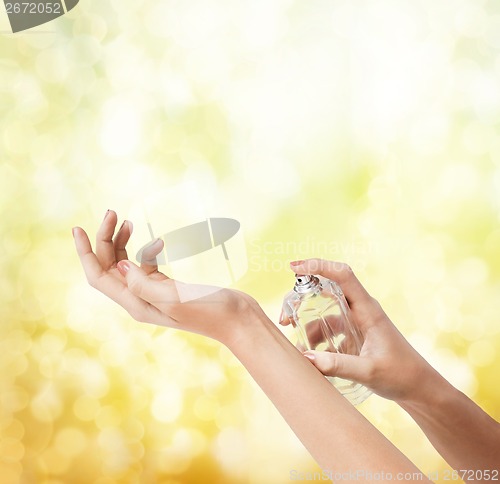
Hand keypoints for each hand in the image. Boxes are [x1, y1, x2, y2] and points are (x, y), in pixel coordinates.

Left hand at [72, 210, 262, 346]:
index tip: (77, 228)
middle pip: (110, 266)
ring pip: (126, 264)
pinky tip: (159, 242)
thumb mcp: (175, 298)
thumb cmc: (211, 310)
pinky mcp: (167, 286)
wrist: (237, 319)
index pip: (99, 276)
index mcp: (137, 304)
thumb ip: (143, 284)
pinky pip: (146, 265)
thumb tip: (120, 264)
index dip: (86, 253)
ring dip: (122, 242)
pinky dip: (147, 250)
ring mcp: (153, 292)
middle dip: (106, 239)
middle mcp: (140, 299)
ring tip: (128, 221)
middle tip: (112, 212)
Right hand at [280, 259, 440, 402]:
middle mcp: (361, 310)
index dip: (318, 266)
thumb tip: (305, 358)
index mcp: (368, 309)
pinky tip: (313, 355)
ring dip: (308, 323)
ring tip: (297, 344)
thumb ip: (337, 365)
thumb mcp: (368, 371)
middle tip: (284, 318)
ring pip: (325, 312)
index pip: (342, 275)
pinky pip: (330, 328)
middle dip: (302, 298)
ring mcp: (358, 322)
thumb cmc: (401, 375)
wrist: (420, 388)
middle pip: (327, 290)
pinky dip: (317, 338)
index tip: (295, 267)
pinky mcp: (355, 335)